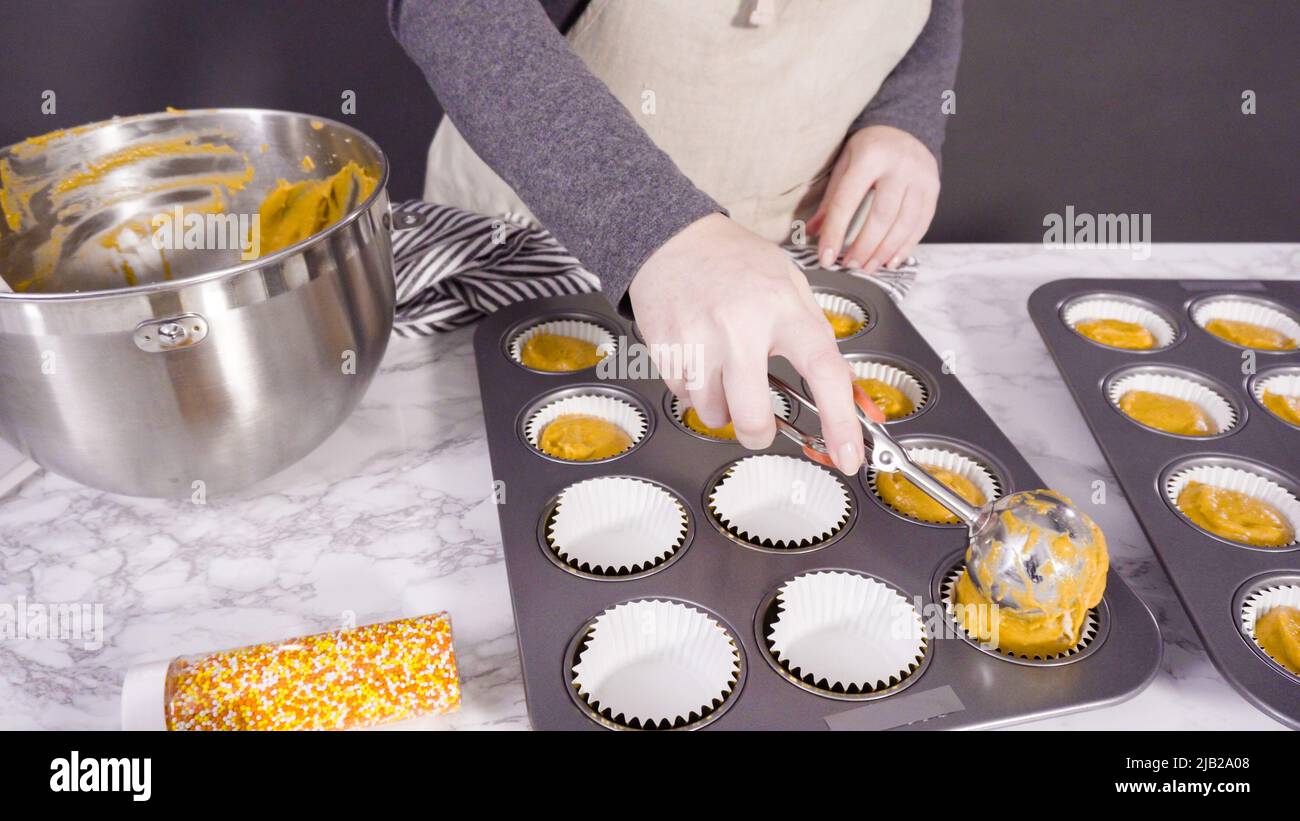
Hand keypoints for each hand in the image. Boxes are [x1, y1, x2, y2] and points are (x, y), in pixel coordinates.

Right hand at [629, 214, 864, 474]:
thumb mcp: (790, 285)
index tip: (848, 456)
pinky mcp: (669, 351)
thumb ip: (818, 338)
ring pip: (714, 415)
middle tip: (759, 425)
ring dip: (722, 408)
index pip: (824, 372)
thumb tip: (849, 396)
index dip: (841, 422)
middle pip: (753, 418)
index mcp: (784, 308)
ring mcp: (700, 341)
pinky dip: (695, 392)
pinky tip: (699, 358)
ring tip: (722, 371)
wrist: (671, 239)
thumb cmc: (735, 263)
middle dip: (759, 433)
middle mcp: (741, 327)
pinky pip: (685, 399)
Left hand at [808, 125, 938, 273]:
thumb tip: (812, 232)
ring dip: (884, 251)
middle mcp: (899, 166)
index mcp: (870, 157)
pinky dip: (905, 246)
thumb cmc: (870, 149)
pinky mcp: (933, 189)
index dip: (835, 233)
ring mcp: (920, 178)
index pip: (847, 201)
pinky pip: (921, 224)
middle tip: (850, 265)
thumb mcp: (845, 164)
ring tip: (868, 267)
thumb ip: (831, 199)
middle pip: (881, 217)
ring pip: (904, 224)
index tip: (826, 256)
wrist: (904, 128)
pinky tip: (891, 260)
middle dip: (864, 247)